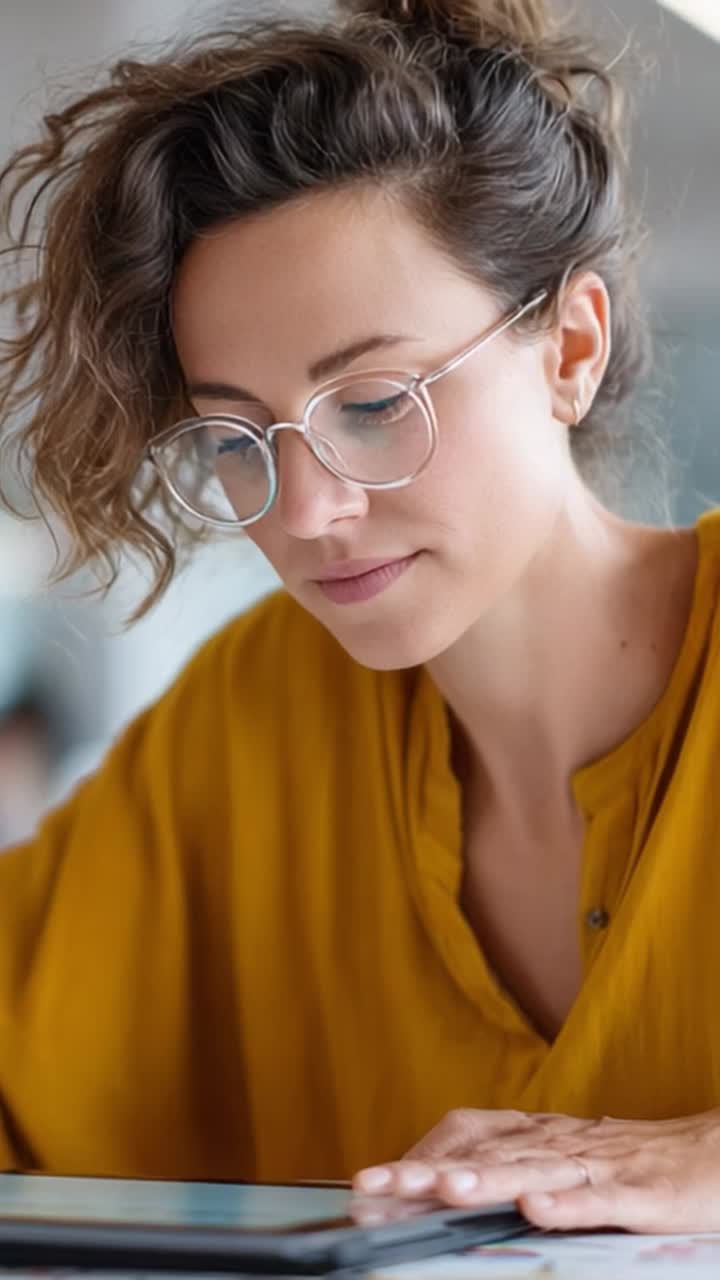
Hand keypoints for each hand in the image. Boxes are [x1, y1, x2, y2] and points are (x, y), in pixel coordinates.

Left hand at [353, 1107, 719, 1231]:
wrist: (714, 1156)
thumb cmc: (638, 1163)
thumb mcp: (566, 1161)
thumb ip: (513, 1166)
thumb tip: (444, 1178)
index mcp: (541, 1137)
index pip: (468, 1139)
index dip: (419, 1158)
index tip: (370, 1183)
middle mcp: (561, 1145)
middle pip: (485, 1154)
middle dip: (427, 1173)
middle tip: (375, 1187)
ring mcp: (600, 1168)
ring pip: (533, 1171)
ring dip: (485, 1182)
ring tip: (441, 1192)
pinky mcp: (641, 1196)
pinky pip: (600, 1201)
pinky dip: (567, 1205)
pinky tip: (536, 1210)